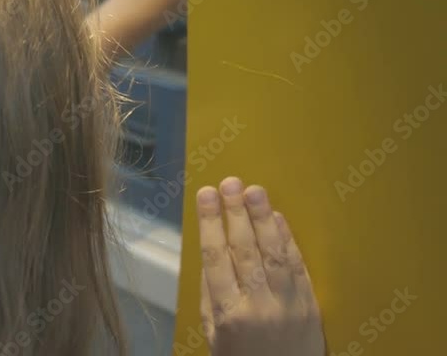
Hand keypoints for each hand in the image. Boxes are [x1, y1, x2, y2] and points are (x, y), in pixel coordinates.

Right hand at [197, 177, 324, 355]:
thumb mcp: (214, 333)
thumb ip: (212, 294)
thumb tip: (211, 251)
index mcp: (229, 313)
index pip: (216, 258)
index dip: (210, 223)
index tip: (206, 194)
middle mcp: (258, 306)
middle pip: (245, 250)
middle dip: (236, 212)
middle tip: (230, 182)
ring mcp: (288, 304)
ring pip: (274, 253)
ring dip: (263, 218)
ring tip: (254, 190)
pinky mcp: (310, 305)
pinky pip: (298, 266)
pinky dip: (288, 240)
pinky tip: (277, 218)